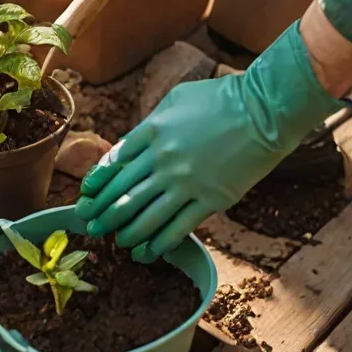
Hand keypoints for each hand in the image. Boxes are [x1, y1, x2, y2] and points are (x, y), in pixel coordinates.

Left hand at [75, 22, 345, 261]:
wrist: (264, 110)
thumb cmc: (221, 98)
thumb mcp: (175, 99)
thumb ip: (152, 123)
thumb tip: (132, 143)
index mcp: (150, 131)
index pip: (112, 163)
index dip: (97, 183)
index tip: (86, 196)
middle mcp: (161, 159)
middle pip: (122, 193)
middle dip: (103, 213)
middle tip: (91, 226)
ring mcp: (185, 182)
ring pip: (144, 216)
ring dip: (126, 233)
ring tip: (117, 242)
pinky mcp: (210, 200)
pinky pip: (177, 228)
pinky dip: (158, 244)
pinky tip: (147, 252)